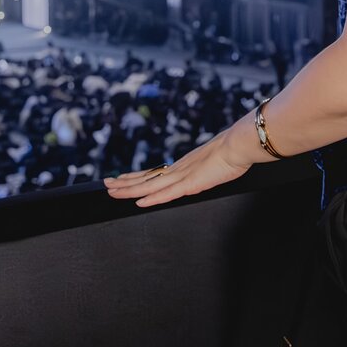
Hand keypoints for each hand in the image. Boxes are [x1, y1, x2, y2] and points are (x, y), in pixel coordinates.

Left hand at [103, 131, 250, 207]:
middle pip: (146, 178)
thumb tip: (202, 173)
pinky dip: (152, 198)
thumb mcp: (213, 165)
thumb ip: (203, 171)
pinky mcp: (191, 183)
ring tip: (112, 190)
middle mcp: (178, 169)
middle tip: (106, 183)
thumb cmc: (231, 154)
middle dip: (125, 182)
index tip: (122, 179)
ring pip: (150, 185)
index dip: (137, 177)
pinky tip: (139, 201)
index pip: (154, 173)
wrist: (239, 145)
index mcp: (182, 166)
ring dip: (130, 189)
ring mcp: (183, 176)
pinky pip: (167, 193)